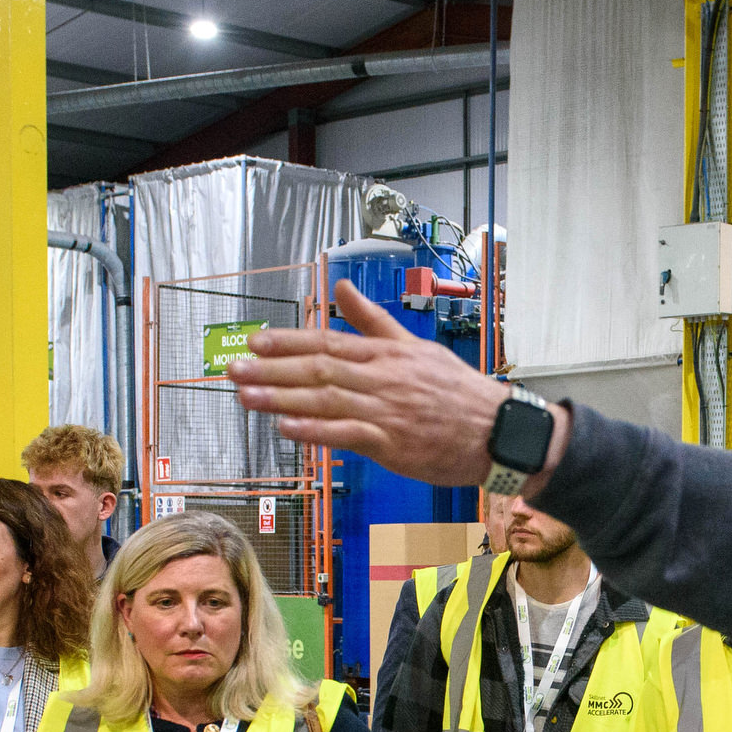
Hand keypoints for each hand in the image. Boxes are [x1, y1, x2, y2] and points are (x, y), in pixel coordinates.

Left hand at [228, 282, 566, 488]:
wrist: (496, 431)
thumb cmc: (457, 391)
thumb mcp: (416, 346)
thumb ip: (373, 319)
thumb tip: (342, 287)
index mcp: (386, 353)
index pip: (328, 342)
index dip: (288, 342)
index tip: (256, 341)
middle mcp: (381, 378)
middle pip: (318, 369)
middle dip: (272, 370)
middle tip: (235, 369)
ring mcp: (386, 410)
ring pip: (325, 400)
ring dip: (283, 399)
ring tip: (247, 396)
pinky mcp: (393, 443)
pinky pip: (347, 434)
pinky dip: (316, 431)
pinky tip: (288, 428)